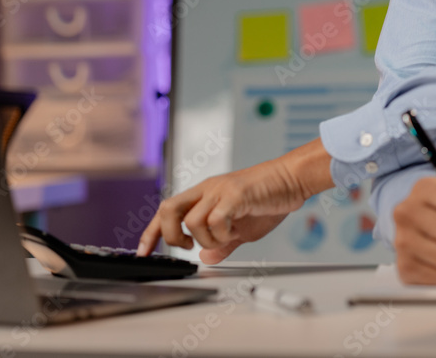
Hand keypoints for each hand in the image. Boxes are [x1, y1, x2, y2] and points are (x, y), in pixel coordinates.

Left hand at [137, 139, 332, 261]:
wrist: (292, 179)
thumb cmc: (269, 197)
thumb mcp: (242, 227)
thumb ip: (223, 242)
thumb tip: (206, 257)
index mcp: (205, 194)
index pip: (167, 210)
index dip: (151, 232)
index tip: (143, 251)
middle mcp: (208, 189)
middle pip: (168, 208)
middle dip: (169, 235)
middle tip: (186, 246)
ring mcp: (220, 191)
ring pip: (192, 220)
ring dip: (205, 239)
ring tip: (224, 238)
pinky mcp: (236, 195)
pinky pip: (216, 220)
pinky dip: (222, 235)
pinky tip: (235, 232)